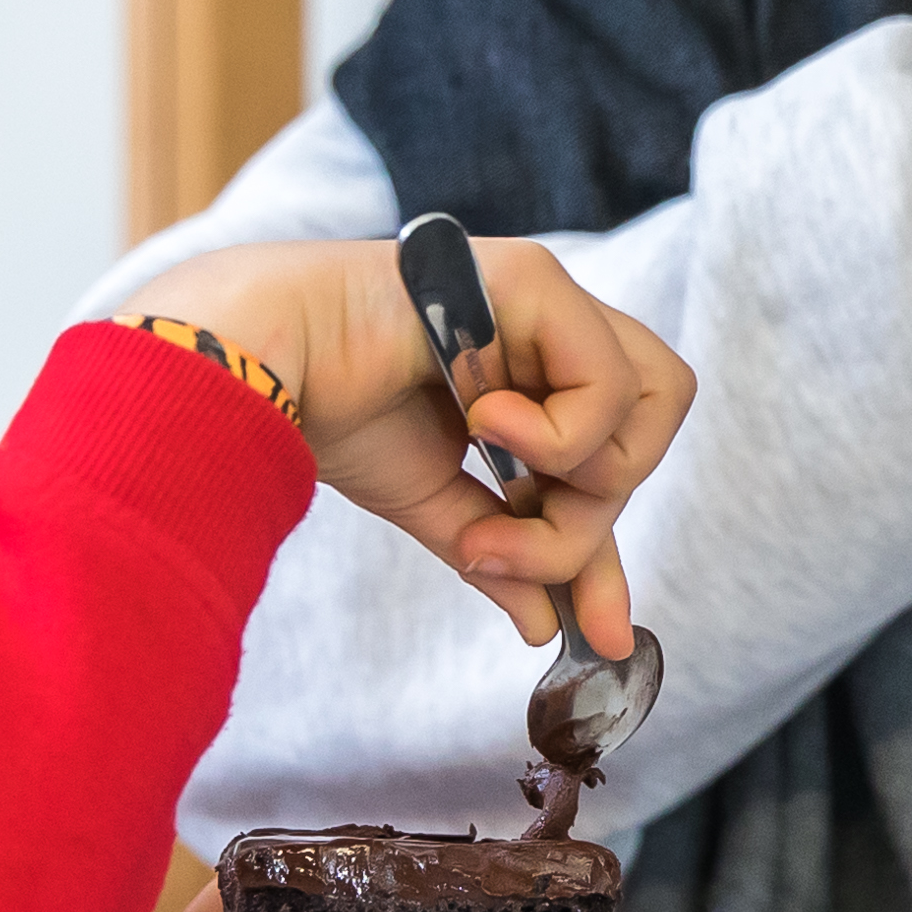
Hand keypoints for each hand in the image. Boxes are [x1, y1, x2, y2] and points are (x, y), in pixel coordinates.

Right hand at [130, 236, 694, 649]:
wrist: (258, 368)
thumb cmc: (332, 414)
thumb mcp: (438, 507)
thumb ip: (503, 553)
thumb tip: (548, 628)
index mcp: (533, 373)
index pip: (612, 459)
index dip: (606, 549)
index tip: (600, 632)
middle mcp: (552, 328)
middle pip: (653, 428)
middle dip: (591, 514)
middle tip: (503, 540)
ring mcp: (548, 297)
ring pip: (653, 404)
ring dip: (579, 480)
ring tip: (498, 492)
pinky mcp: (535, 279)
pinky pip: (607, 383)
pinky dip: (558, 437)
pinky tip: (483, 424)